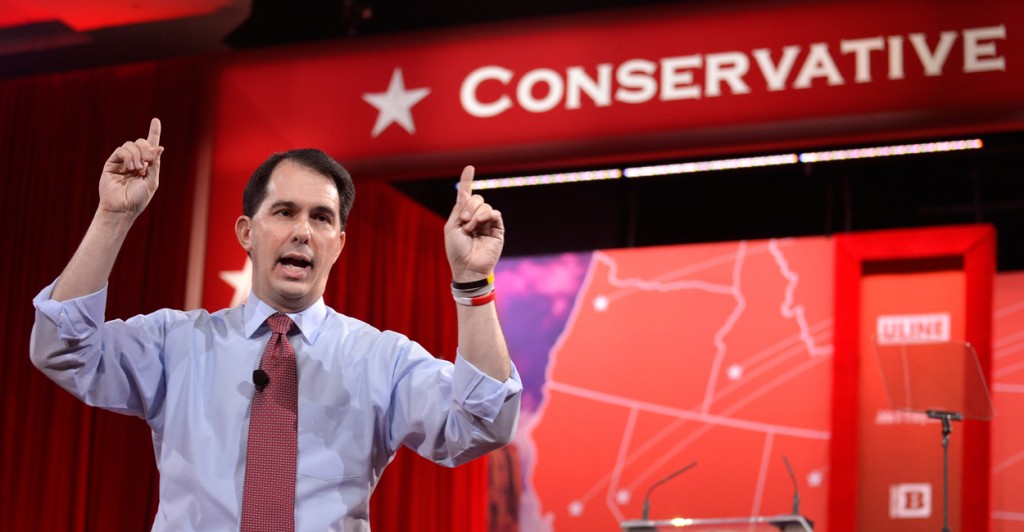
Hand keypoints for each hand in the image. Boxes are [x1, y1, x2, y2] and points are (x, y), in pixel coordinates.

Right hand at [98, 118, 162, 216]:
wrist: (122, 208)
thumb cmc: (138, 198)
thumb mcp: (152, 180)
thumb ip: (155, 163)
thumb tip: (159, 147)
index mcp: (146, 165)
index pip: (150, 145)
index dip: (153, 132)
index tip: (155, 120)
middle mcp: (135, 161)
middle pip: (141, 143)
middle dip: (146, 149)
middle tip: (148, 161)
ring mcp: (122, 161)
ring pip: (131, 145)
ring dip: (137, 155)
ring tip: (137, 169)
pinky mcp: (112, 163)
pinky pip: (121, 150)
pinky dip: (128, 156)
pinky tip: (130, 167)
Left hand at [444, 166, 503, 281]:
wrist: (468, 267)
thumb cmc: (456, 251)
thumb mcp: (451, 227)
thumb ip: (459, 209)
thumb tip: (464, 192)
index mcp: (462, 215)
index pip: (466, 195)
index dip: (467, 180)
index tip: (469, 167)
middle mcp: (475, 217)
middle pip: (477, 198)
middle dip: (469, 206)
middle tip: (464, 221)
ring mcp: (487, 223)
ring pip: (486, 205)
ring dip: (476, 214)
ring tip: (471, 228)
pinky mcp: (497, 229)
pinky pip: (495, 213)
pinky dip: (487, 215)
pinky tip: (481, 224)